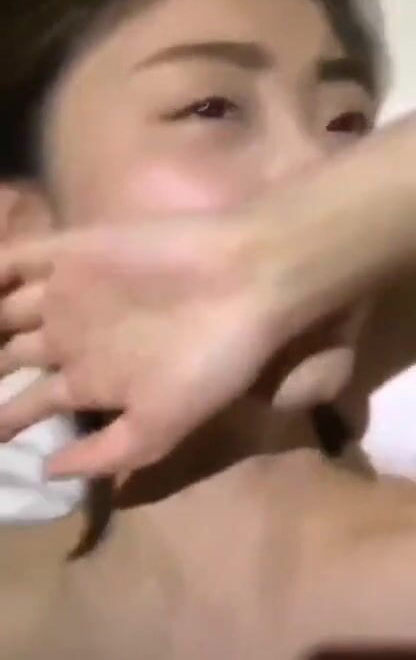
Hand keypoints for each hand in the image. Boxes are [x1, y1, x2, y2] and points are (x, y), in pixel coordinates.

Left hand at [0, 216, 285, 477]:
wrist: (244, 282)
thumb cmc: (209, 361)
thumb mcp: (161, 429)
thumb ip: (104, 455)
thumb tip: (45, 473)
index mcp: (92, 378)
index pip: (31, 404)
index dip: (2, 420)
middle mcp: (73, 334)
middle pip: (7, 355)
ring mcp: (68, 291)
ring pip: (0, 308)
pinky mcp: (71, 250)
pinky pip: (10, 261)